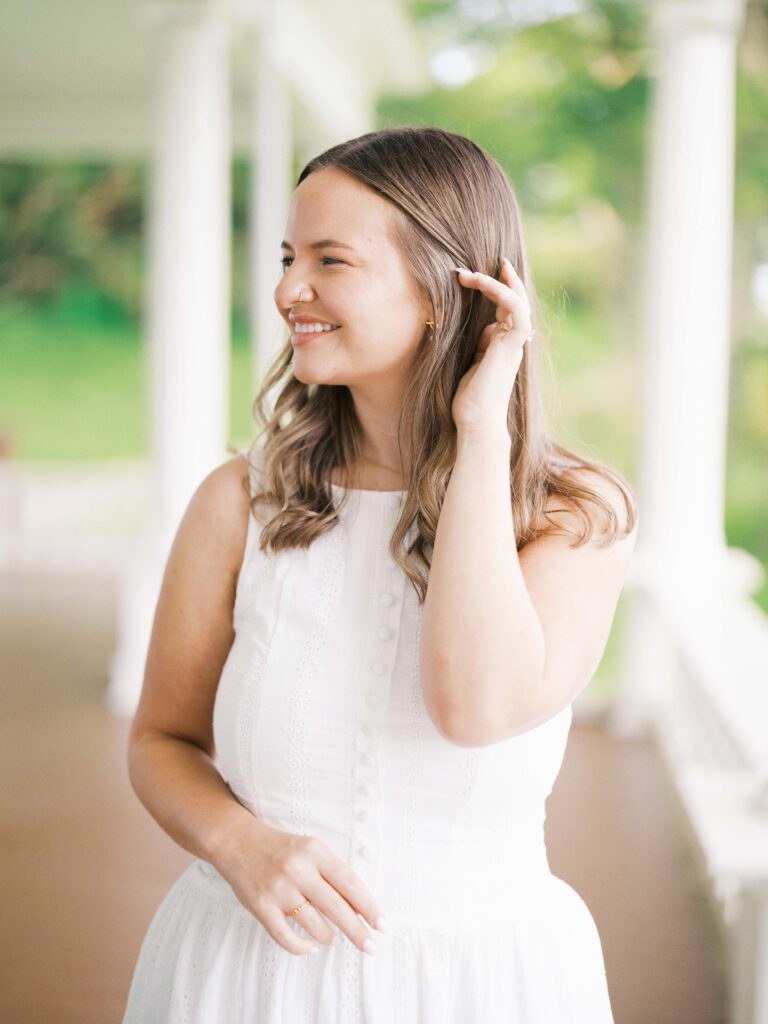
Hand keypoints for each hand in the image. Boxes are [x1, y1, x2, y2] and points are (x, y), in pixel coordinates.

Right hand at [214, 816, 385, 955]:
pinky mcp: (261, 906)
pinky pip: (286, 936)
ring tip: (332, 937)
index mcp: (315, 851)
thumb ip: (332, 874)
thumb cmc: (282, 849)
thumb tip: (360, 908)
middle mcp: (298, 869)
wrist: (238, 842)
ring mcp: (278, 889)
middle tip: (371, 947)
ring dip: (328, 936)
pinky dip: (302, 947)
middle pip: (336, 907)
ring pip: (314, 924)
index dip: (369, 906)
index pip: (349, 882)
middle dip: (357, 931)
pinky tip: (311, 947)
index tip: (383, 925)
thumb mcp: (310, 850)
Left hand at [450, 257, 533, 434]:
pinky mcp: (513, 345)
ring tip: (470, 274)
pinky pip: (515, 310)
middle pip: (518, 301)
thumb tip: (482, 329)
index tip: (482, 275)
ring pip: (518, 301)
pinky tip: (481, 283)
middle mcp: (513, 343)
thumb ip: (479, 346)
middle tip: (496, 260)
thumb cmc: (469, 401)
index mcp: (503, 346)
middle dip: (506, 279)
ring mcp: (515, 344)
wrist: (476, 422)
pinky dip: (502, 292)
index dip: (499, 290)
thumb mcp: (471, 365)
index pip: (508, 310)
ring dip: (496, 283)